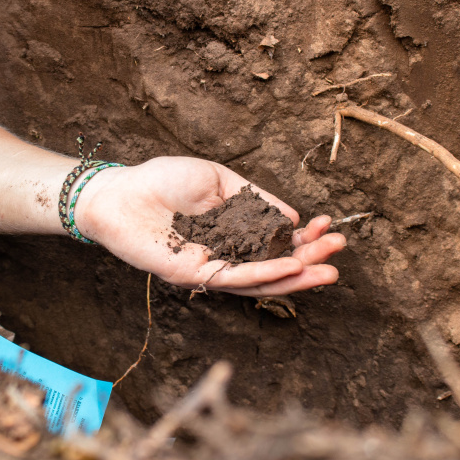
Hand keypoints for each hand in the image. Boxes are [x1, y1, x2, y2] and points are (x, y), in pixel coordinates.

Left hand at [73, 156, 345, 296]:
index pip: (275, 241)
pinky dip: (264, 273)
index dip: (304, 238)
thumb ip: (253, 198)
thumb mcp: (217, 180)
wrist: (120, 191)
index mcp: (231, 232)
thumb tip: (292, 216)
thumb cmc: (162, 181)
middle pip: (273, 265)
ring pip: (259, 279)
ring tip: (328, 270)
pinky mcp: (192, 274)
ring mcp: (209, 267)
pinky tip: (291, 267)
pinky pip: (234, 277)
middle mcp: (224, 254)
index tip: (329, 226)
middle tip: (339, 253)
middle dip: (309, 259)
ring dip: (295, 276)